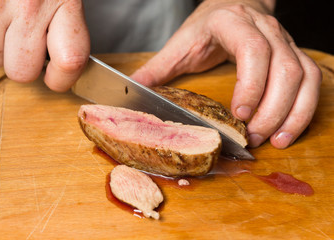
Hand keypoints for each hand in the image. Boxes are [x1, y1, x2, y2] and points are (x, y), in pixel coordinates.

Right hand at [0, 0, 89, 91]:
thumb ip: (67, 33)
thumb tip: (62, 69)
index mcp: (64, 3)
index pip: (69, 61)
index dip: (62, 79)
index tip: (56, 78)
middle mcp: (29, 5)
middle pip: (22, 71)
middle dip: (24, 65)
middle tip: (28, 47)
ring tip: (7, 23)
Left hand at [131, 0, 321, 148]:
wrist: (233, 4)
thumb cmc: (206, 27)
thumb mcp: (180, 44)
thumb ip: (158, 67)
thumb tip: (131, 90)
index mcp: (232, 23)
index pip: (252, 50)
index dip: (251, 83)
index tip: (240, 113)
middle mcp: (265, 30)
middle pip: (284, 69)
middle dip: (271, 109)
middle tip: (252, 137)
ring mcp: (285, 42)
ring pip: (304, 77)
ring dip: (291, 113)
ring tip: (273, 140)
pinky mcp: (295, 55)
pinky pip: (312, 82)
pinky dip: (304, 109)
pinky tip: (288, 132)